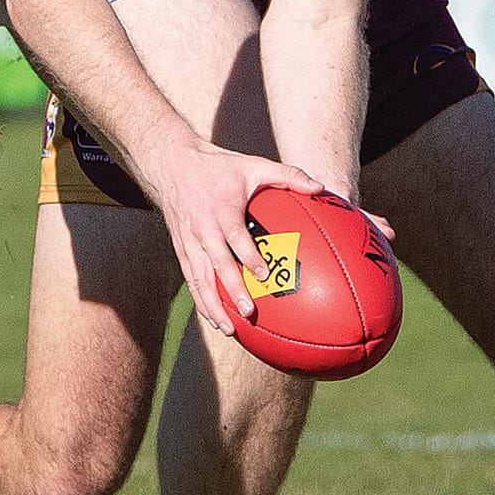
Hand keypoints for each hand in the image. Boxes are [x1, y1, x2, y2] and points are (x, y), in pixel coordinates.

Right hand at [157, 147, 324, 336]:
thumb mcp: (255, 164)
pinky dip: (201, 300)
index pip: (234, 236)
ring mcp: (188, 241)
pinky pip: (190, 279)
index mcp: (221, 208)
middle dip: (231, 290)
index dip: (248, 256)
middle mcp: (202, 227)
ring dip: (212, 305)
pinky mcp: (180, 249)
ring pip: (198, 278)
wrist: (174, 164)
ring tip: (228, 329)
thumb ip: (288, 175)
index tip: (264, 274)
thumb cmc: (222, 166)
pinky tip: (214, 320)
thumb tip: (320, 188)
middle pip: (215, 264)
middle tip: (248, 311)